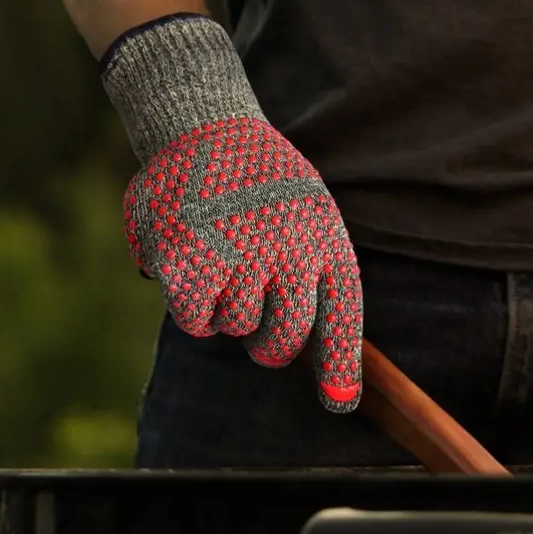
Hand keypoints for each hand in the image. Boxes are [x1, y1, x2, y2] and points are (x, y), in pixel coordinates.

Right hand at [124, 114, 363, 410]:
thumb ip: (313, 271)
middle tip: (259, 329)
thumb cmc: (263, 181)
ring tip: (224, 255)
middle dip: (269, 345)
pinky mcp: (192, 261)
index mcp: (324, 238)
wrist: (209, 129)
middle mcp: (288, 249)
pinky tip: (193, 265)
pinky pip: (196, 319)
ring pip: (235, 327)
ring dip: (226, 308)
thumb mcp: (308, 211)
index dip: (340, 367)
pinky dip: (192, 306)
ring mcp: (240, 256)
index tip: (339, 404)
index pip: (340, 316)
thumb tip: (318, 346)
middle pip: (283, 339)